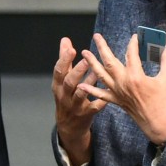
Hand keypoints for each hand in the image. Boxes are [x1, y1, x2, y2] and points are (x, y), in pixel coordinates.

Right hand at [52, 37, 106, 165]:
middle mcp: (64, 96)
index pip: (58, 71)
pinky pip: (94, 107)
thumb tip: (65, 40)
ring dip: (89, 83)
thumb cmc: (67, 96)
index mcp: (57, 86)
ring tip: (97, 72)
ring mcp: (75, 106)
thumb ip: (65, 60)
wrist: (68, 125)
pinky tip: (107, 93)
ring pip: (81, 94)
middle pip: (68, 83)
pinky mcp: (86, 114)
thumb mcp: (62, 80)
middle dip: (77, 71)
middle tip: (86, 59)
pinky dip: (100, 100)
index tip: (71, 48)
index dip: (64, 60)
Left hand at [79, 33, 165, 144]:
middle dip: (102, 48)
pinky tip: (81, 84)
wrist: (160, 125)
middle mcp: (123, 83)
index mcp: (136, 77)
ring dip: (92, 63)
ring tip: (84, 53)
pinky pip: (101, 95)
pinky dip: (91, 90)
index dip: (133, 43)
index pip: (131, 54)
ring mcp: (118, 93)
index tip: (134, 37)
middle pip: (109, 62)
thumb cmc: (165, 102)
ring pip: (101, 76)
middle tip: (96, 36)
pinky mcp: (117, 101)